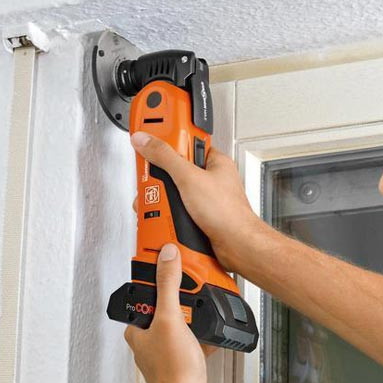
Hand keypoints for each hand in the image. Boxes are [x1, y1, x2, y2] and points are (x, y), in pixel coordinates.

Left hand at [124, 242, 216, 382]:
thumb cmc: (173, 372)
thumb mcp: (171, 317)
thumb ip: (168, 284)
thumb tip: (166, 256)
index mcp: (136, 330)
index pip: (144, 296)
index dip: (157, 281)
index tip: (169, 267)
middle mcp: (147, 343)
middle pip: (164, 310)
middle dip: (180, 300)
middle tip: (192, 291)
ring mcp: (165, 354)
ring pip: (179, 327)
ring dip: (192, 319)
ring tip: (203, 310)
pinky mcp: (181, 365)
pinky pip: (192, 344)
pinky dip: (202, 337)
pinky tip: (212, 334)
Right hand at [130, 132, 263, 273]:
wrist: (236, 247)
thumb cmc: (228, 213)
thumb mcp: (189, 178)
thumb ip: (165, 157)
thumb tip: (146, 140)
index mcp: (213, 161)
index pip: (184, 141)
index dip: (165, 138)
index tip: (149, 136)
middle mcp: (208, 179)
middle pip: (173, 168)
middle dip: (158, 177)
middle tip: (152, 180)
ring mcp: (203, 198)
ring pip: (172, 192)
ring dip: (160, 199)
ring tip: (158, 202)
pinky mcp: (197, 216)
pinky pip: (176, 210)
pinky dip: (166, 214)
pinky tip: (165, 217)